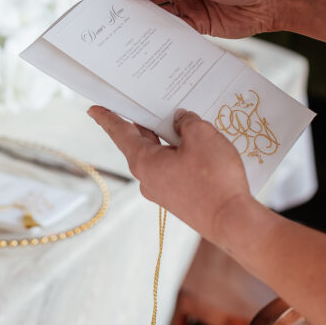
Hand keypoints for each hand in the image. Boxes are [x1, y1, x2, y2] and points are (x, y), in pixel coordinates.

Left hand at [87, 106, 251, 241]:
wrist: (232, 222)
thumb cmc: (214, 179)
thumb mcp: (202, 136)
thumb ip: (187, 122)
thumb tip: (181, 121)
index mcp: (144, 161)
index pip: (120, 132)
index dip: (107, 117)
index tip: (93, 109)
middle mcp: (148, 179)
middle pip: (141, 142)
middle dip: (147, 122)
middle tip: (149, 102)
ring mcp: (163, 192)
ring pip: (160, 156)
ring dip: (169, 139)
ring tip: (184, 123)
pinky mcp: (180, 200)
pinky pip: (174, 170)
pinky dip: (180, 155)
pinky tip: (198, 148)